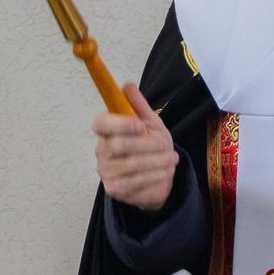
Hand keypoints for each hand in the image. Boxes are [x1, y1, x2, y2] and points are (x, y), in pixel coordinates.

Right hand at [92, 83, 177, 211]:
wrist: (161, 175)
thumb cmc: (152, 145)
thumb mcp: (151, 123)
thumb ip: (138, 105)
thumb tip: (127, 85)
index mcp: (108, 130)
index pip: (100, 123)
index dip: (118, 123)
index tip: (139, 124)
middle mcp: (102, 150)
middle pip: (118, 145)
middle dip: (147, 144)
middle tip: (165, 144)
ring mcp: (106, 171)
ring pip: (131, 165)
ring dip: (157, 161)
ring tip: (173, 158)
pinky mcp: (114, 189)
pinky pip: (135, 182)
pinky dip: (156, 175)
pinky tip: (167, 171)